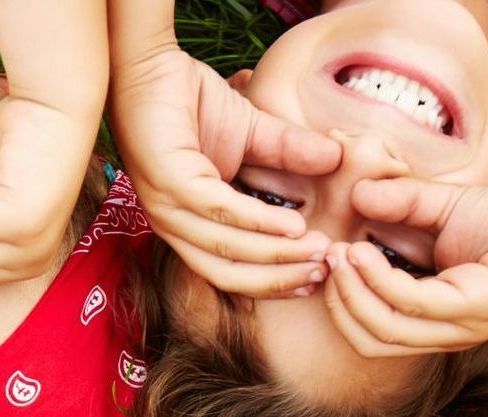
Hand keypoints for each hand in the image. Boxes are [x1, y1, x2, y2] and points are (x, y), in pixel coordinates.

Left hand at [111, 45, 339, 296]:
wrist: (152, 64)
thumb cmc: (191, 101)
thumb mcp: (251, 133)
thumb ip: (288, 152)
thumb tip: (336, 159)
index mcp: (188, 225)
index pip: (231, 272)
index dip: (274, 281)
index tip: (317, 278)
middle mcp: (173, 225)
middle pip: (228, 273)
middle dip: (280, 277)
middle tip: (324, 269)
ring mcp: (167, 205)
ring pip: (226, 248)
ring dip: (277, 254)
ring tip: (317, 249)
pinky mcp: (168, 180)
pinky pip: (219, 210)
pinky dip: (258, 222)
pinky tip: (292, 225)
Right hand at [321, 177, 487, 354]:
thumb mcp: (447, 208)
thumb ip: (403, 204)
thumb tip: (356, 194)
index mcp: (438, 318)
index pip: (372, 330)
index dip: (340, 298)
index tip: (326, 254)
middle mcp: (448, 332)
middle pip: (369, 340)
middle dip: (337, 301)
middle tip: (325, 256)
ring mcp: (463, 325)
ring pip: (383, 330)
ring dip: (351, 292)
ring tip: (340, 252)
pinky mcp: (478, 307)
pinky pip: (411, 303)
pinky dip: (379, 280)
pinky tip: (364, 249)